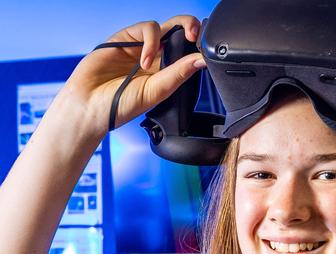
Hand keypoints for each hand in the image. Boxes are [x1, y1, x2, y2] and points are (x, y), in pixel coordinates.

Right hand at [64, 15, 204, 133]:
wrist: (90, 106)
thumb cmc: (122, 105)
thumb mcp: (157, 91)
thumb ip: (178, 73)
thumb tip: (201, 60)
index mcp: (167, 71)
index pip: (189, 50)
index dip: (198, 45)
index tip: (205, 50)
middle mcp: (156, 56)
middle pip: (180, 31)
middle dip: (191, 27)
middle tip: (195, 35)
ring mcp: (140, 46)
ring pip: (164, 26)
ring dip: (164, 41)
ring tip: (150, 65)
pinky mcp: (125, 38)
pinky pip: (146, 28)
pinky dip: (150, 41)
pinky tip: (143, 60)